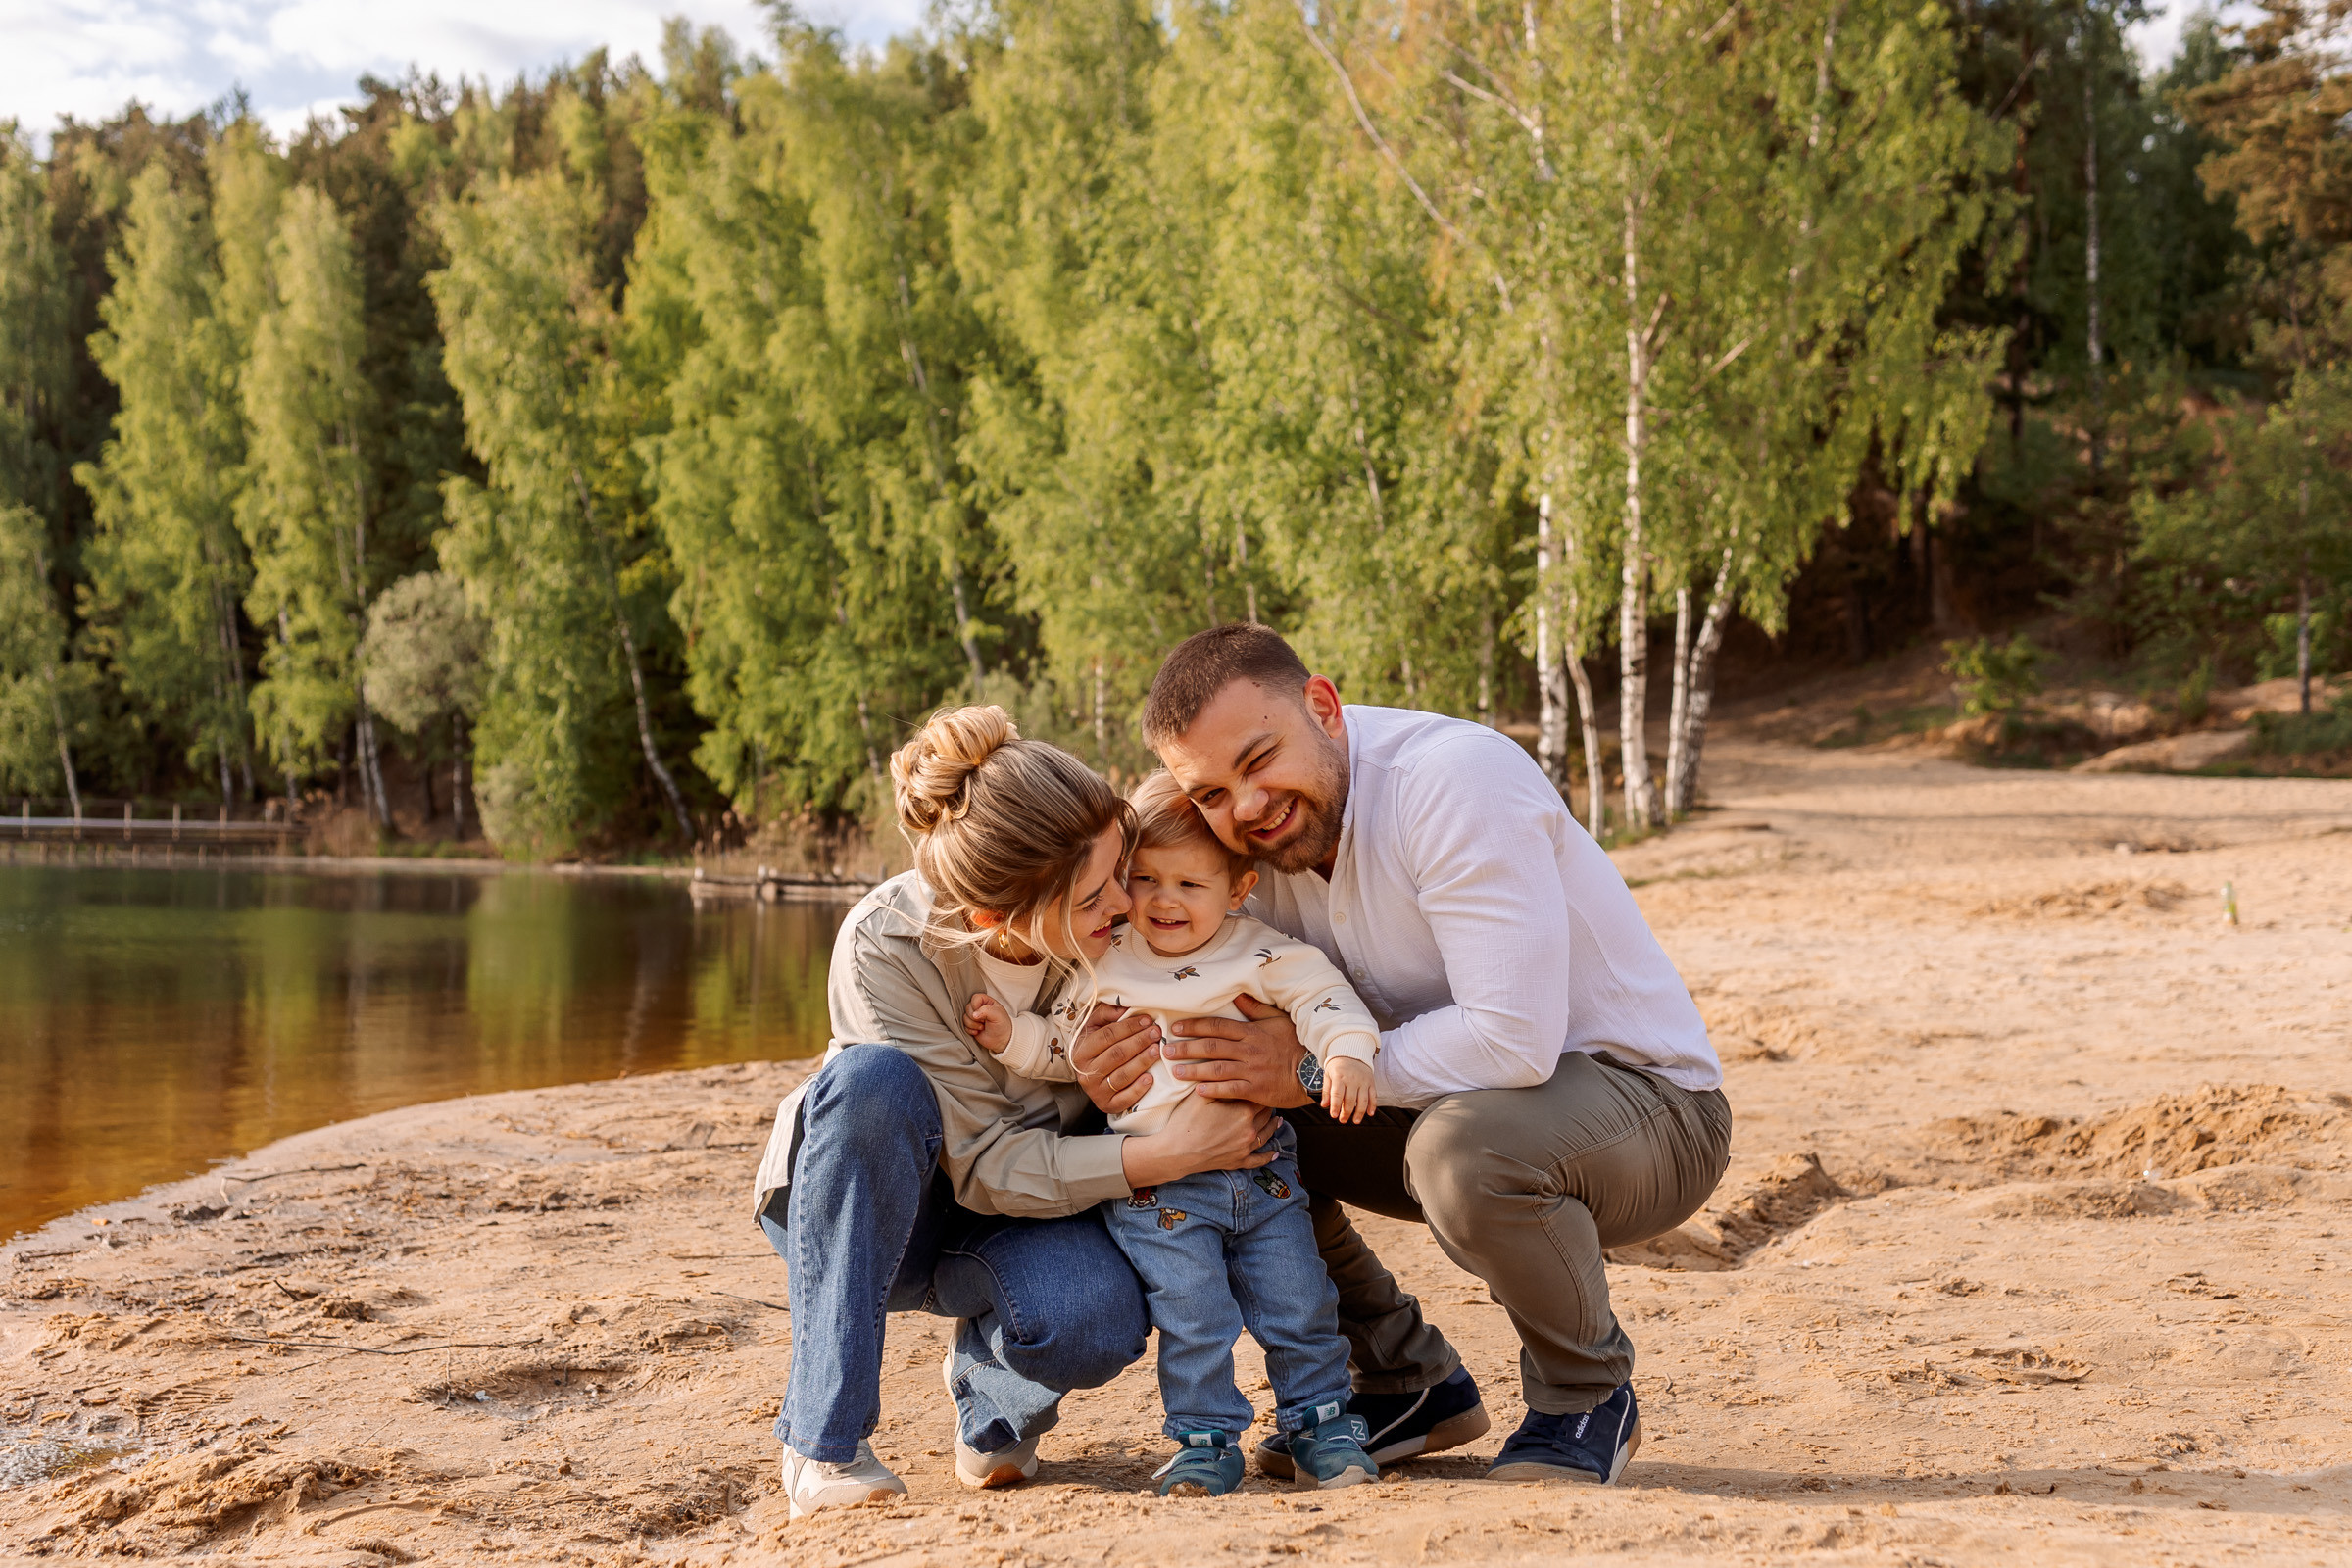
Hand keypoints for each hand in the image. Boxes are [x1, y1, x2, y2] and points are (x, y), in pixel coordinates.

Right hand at [964, 993, 1011, 1053]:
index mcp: (987, 1002)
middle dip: (975, 1017)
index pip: (975, 998)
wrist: (1001, 1040)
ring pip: (965, 1017)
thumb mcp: (997, 1015)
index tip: (982, 1013)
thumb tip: (974, 1015)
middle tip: (984, 1021)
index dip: (976, 1005)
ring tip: (982, 1027)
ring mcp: (974, 1017)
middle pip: (968, 1007)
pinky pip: (964, 1026)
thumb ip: (986, 1010)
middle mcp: (979, 1008)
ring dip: (973, 1024)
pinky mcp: (971, 1026)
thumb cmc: (1002, 1026)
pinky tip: (978, 1032)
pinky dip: (971, 1030)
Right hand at [1070, 1003, 1160, 1115]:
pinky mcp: (1107, 1105)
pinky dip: (1138, 1089)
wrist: (1088, 1075)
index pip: (1107, 1036)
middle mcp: (1085, 1073)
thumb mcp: (1094, 1026)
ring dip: (1142, 1061)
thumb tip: (1124, 1008)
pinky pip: (1125, 1098)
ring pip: (1123, 1075)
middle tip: (1157, 1033)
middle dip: (1139, 1041)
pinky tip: (1150, 1078)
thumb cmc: (1095, 1045)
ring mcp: (1095, 1091)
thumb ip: (1107, 1013)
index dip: (1129, 1027)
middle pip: (1117, 1054)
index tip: (1147, 1020)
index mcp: (1080, 1051)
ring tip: (1157, 1050)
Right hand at [1119, 1092, 1280, 1188]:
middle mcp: (1250, 1129)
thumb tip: (1222, 1064)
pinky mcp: (1238, 1161)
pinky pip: (1259, 1159)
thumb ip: (1216, 1081)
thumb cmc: (1186, 1121)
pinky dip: (1268, 1156)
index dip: (1261, 1089)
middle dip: (1267, 1105)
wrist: (1176, 1151)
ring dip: (1273, 1126)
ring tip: (1278, 1120)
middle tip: (1268, 1098)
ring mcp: (1245, 1147)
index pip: (1261, 1095)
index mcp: (1244, 1111)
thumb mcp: (1200, 1096)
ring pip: (1266, 1134)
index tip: (1262, 1083)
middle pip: (1266, 1114)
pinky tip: (1274, 1153)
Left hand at [1161, 993, 1310, 1107]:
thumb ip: (1255, 1009)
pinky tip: (1197, 1091)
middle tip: (1166, 1050)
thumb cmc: (1295, 1044)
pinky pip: (1231, 1090)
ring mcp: (1252, 1070)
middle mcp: (1248, 1050)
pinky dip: (1213, 1090)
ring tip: (1175, 1071)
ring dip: (1193, 1070)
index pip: (1217, 1026)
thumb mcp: (1278, 1020)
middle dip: (1186, 1048)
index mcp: (1251, 1032)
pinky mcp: (1256, 1090)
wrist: (1313, 1070)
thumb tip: (1238, 995)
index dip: (1194, 1026)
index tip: (1176, 1028)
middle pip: (1211, 1047)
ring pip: (1216, 1069)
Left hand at [1320, 1056, 1375, 1123]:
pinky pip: (1373, 1095)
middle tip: (1342, 1120)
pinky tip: (1370, 1113)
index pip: (1337, 1094)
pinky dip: (1373, 1105)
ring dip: (1360, 1112)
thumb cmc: (1338, 1066)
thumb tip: (1324, 1105)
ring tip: (1355, 1121)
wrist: (1352, 1052)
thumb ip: (1326, 1091)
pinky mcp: (1371, 1082)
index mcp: (1339, 1076)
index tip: (1334, 1116)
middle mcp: (1352, 1079)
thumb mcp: (1328, 1075)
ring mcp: (1363, 1081)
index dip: (1335, 1106)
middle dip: (1346, 1112)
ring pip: (1363, 1100)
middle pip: (1350, 1099)